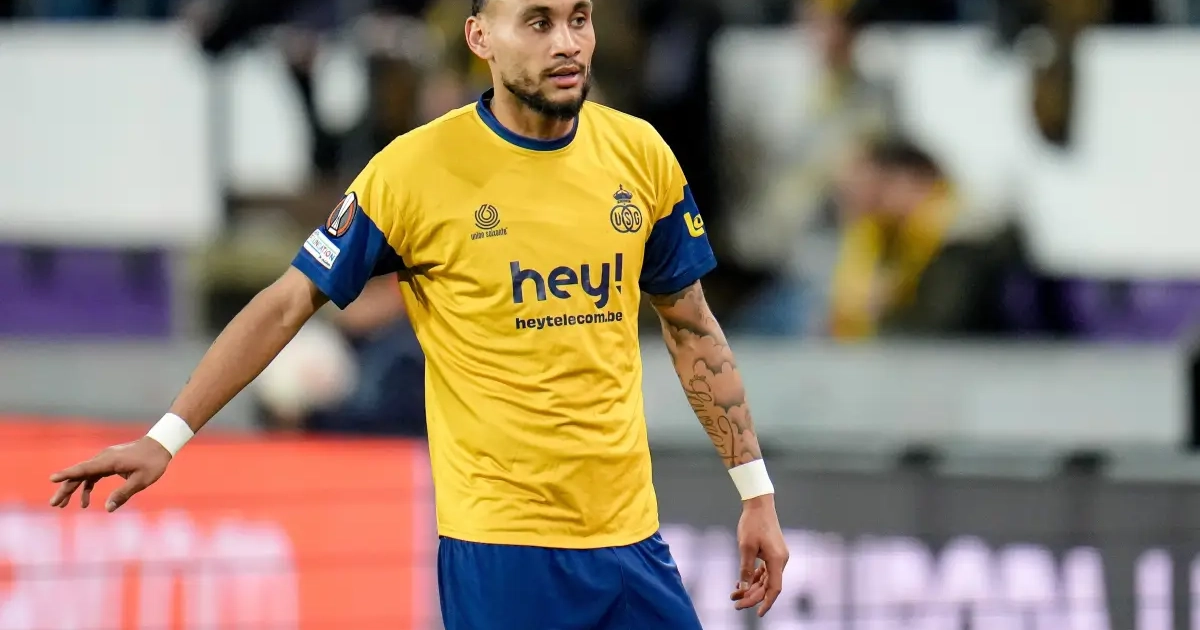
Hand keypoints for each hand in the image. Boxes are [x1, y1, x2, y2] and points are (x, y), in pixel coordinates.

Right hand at [48, 437, 172, 511]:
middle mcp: (103, 458)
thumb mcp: (141, 480)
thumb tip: (108, 507)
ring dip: (73, 489)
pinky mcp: (110, 463)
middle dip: (65, 489)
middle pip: (79, 474)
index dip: (67, 474)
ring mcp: (105, 460)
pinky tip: (85, 501)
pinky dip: (87, 486)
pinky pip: (93, 475)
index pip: (83, 469)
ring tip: (63, 505)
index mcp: (109, 461)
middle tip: (54, 504)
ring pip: (84, 475)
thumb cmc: (152, 462)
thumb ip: (124, 493)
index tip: (52, 479)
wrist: (161, 445)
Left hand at [730, 494, 788, 616]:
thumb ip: (745, 568)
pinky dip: (753, 578)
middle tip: (735, 603)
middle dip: (752, 596)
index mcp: (777, 559)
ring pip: (765, 579)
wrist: (759, 504)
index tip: (758, 613)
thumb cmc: (752, 523)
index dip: (766, 602)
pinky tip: (740, 582)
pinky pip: (764, 571)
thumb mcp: (745, 547)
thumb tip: (743, 587)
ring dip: (750, 588)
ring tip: (734, 594)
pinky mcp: (772, 553)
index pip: (774, 588)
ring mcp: (777, 557)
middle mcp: (780, 560)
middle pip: (768, 586)